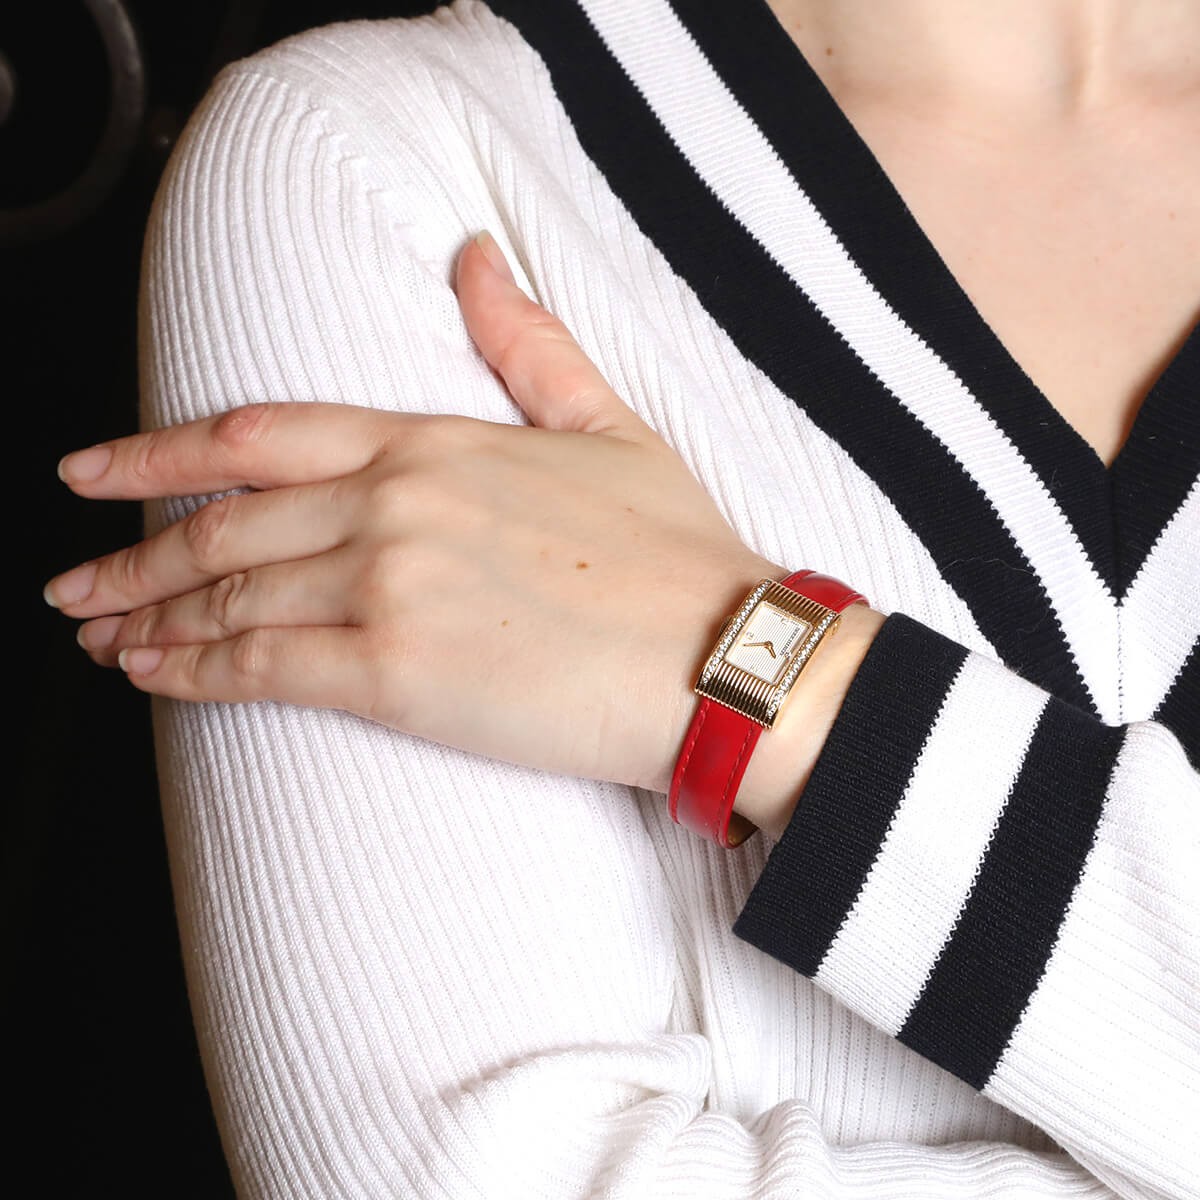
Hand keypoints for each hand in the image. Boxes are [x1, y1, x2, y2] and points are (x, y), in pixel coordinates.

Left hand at [46, 232, 781, 796]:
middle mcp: (396, 503)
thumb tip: (474, 258)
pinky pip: (262, 668)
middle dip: (133, 551)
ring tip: (101, 632)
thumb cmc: (675, 551)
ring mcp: (391, 585)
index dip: (160, 453)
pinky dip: (191, 673)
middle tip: (73, 575)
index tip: (96, 470)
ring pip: (230, 594)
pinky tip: (151, 677)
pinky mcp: (399, 672)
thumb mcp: (606, 424)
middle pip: (224, 522)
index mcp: (436, 442)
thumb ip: (527, 343)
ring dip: (150, 616)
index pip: (261, 434)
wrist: (725, 652)